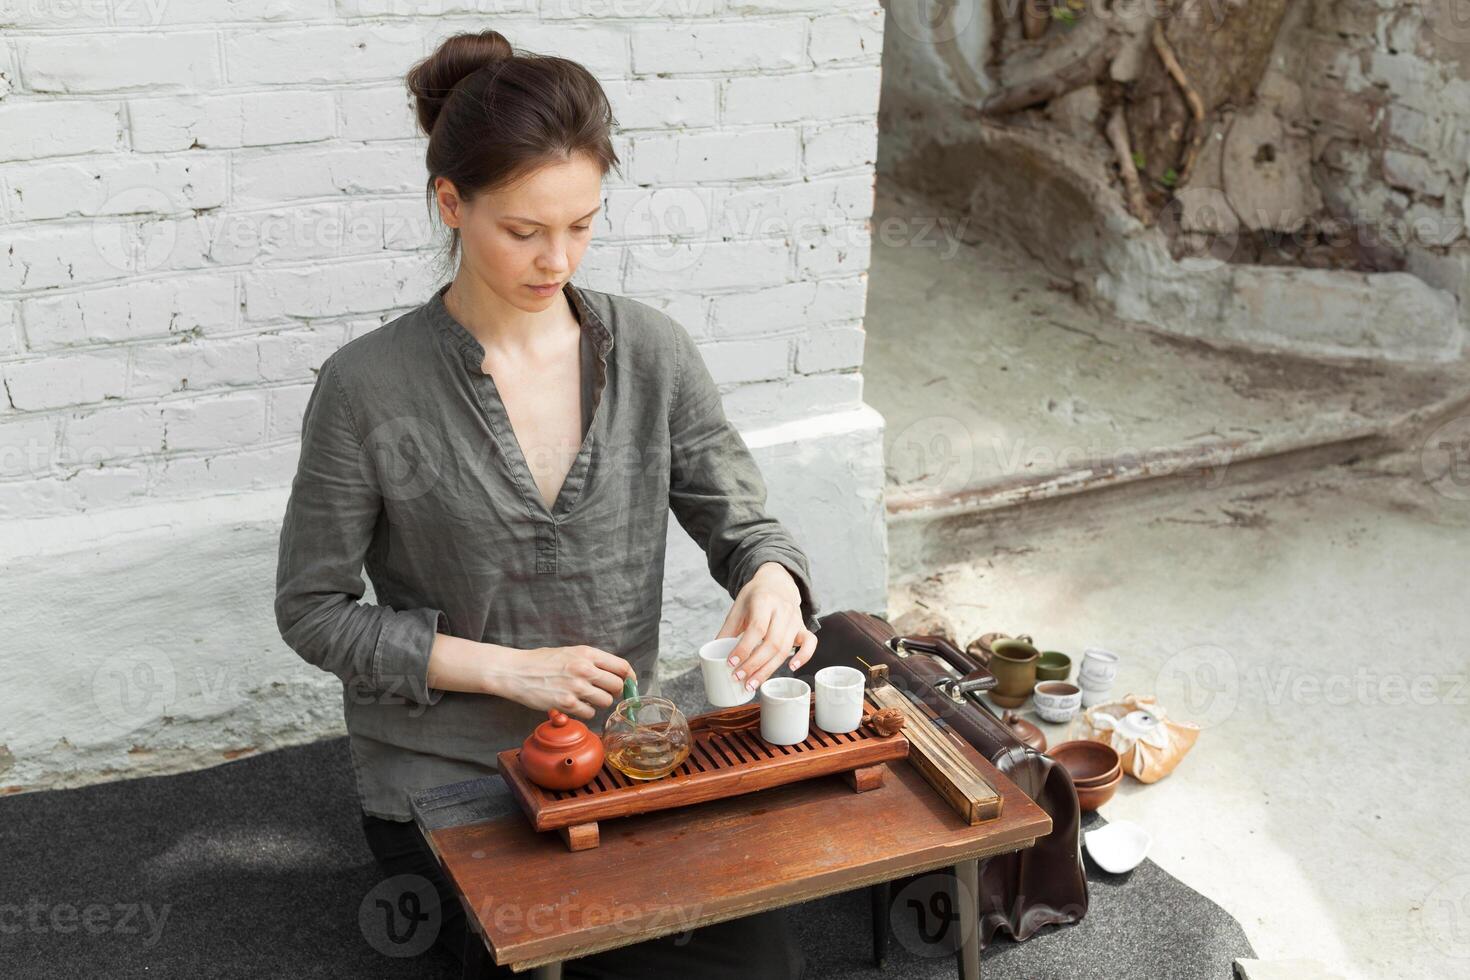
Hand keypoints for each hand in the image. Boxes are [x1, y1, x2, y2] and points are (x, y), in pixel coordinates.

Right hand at [504, 645, 633, 719]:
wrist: (515, 671)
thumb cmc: (541, 661)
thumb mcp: (570, 652)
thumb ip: (591, 661)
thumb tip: (615, 673)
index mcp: (587, 653)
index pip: (622, 666)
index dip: (629, 677)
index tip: (629, 683)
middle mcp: (585, 669)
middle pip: (617, 686)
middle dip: (613, 692)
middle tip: (602, 693)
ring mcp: (576, 687)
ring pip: (606, 702)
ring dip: (598, 703)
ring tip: (585, 699)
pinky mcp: (566, 704)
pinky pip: (590, 713)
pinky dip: (585, 712)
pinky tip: (574, 706)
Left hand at [716, 562, 817, 693]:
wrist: (776, 582)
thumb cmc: (754, 597)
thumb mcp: (738, 607)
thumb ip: (728, 630)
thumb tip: (714, 656)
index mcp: (764, 601)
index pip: (756, 628)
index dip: (744, 648)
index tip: (731, 663)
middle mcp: (782, 610)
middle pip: (771, 643)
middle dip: (754, 664)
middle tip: (738, 678)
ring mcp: (795, 619)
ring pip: (785, 648)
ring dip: (768, 669)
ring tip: (752, 684)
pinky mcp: (803, 627)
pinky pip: (810, 643)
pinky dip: (804, 656)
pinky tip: (791, 668)